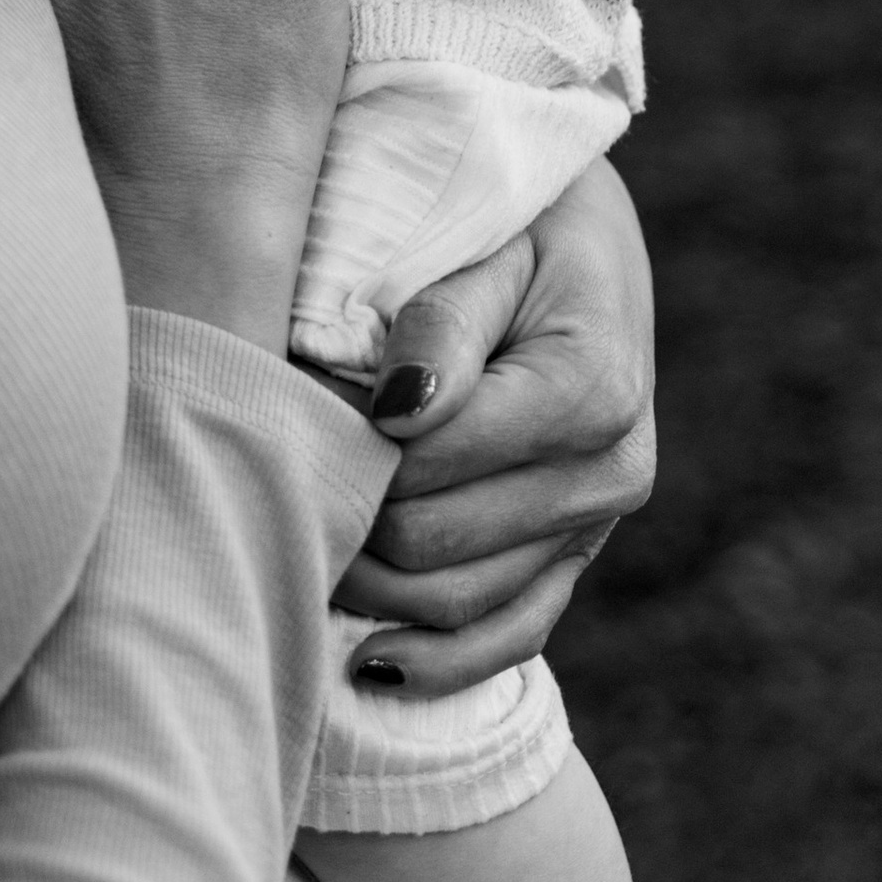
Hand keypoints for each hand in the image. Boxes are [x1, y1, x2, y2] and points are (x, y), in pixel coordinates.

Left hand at [331, 162, 656, 697]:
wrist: (586, 233)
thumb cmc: (520, 217)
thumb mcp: (489, 241)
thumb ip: (442, 325)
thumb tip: (395, 413)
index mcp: (590, 387)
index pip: (431, 460)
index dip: (344, 448)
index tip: (280, 411)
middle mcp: (613, 469)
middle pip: (436, 541)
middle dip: (346, 516)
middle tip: (268, 478)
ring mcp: (602, 523)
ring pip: (462, 602)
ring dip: (369, 589)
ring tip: (293, 549)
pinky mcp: (582, 553)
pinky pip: (513, 634)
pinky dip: (439, 661)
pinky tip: (367, 664)